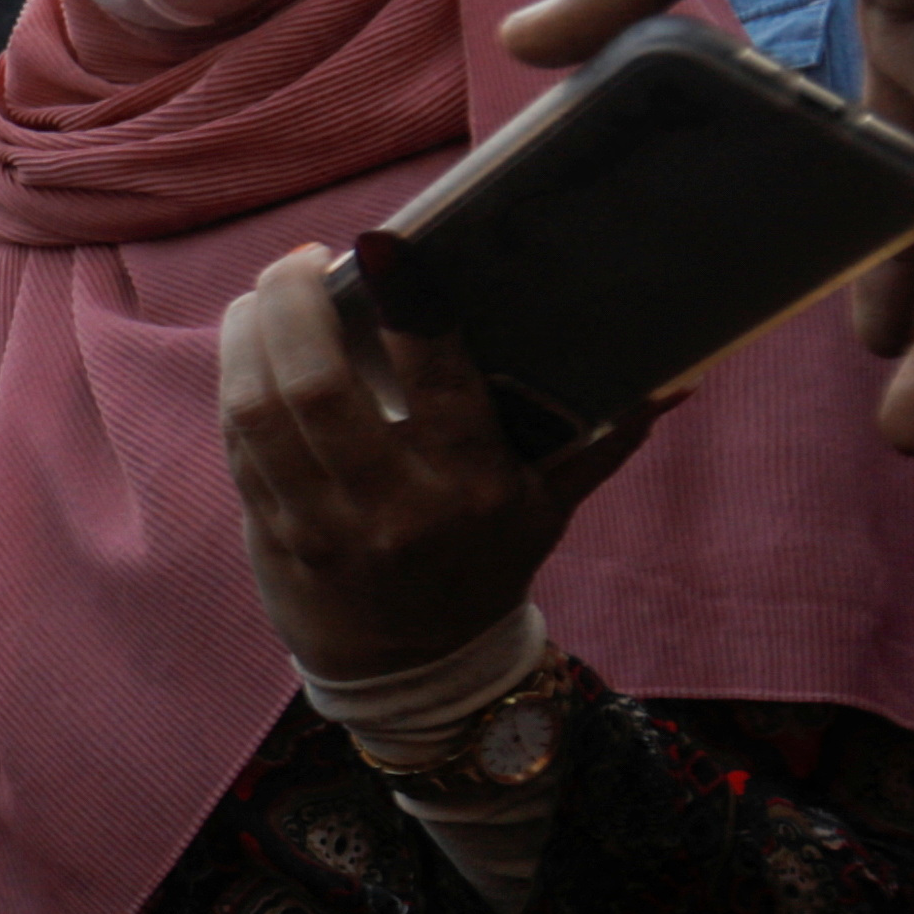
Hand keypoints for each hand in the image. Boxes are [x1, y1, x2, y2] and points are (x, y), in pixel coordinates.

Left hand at [217, 245, 655, 679]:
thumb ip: (601, 438)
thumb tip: (679, 377)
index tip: (379, 245)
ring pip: (261, 411)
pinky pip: (239, 444)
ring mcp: (325, 525)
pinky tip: (246, 342)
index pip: (439, 384)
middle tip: (300, 260)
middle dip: (294, 305)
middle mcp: (395, 507)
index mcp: (474, 488)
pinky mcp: (273, 534)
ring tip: (263, 294)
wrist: (414, 668)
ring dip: (249, 336)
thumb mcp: (550, 508)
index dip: (404, 306)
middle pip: (319, 387)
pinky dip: (235, 382)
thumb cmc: (487, 563)